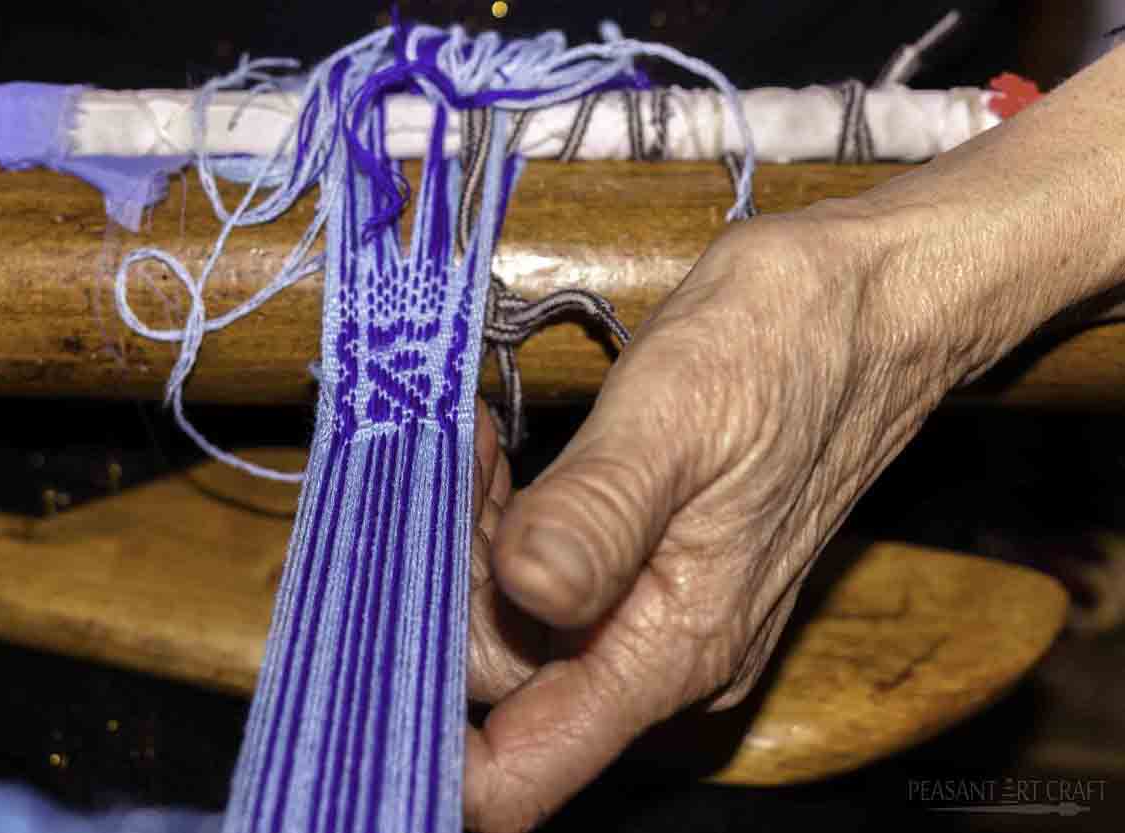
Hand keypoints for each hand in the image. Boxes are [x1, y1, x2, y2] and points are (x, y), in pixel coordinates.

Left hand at [463, 205, 966, 831]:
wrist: (872, 308)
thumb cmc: (786, 346)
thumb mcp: (676, 417)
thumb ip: (596, 516)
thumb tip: (523, 595)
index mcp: (668, 645)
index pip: (517, 768)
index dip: (423, 741)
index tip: (368, 634)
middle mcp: (661, 653)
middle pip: (498, 678)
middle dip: (443, 581)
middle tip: (443, 468)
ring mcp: (662, 613)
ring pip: (518, 627)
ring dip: (472, 543)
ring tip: (475, 446)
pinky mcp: (659, 568)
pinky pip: (553, 582)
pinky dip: (510, 527)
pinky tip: (503, 459)